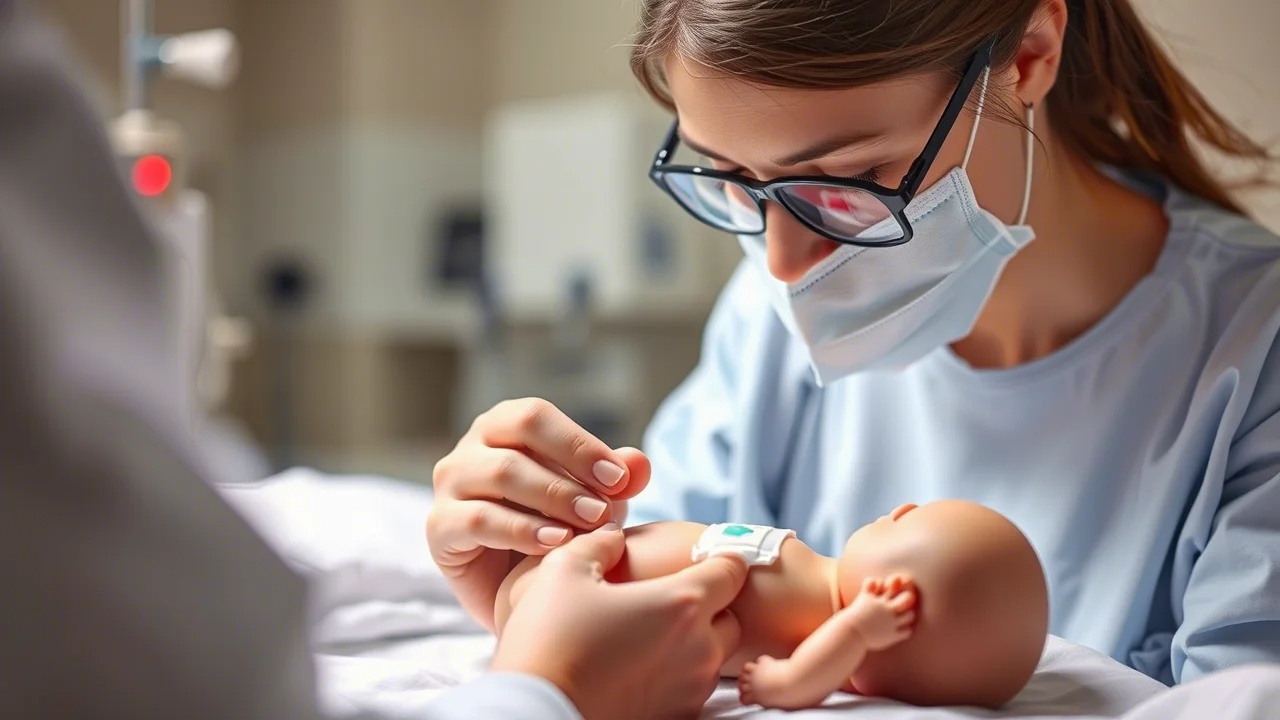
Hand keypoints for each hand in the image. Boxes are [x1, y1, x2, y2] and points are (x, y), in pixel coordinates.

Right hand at [427, 398, 650, 628]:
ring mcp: (449, 485)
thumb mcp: (595, 503)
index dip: (579, 444)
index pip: (537, 416)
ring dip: (550, 499)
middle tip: (605, 510)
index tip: (619, 480)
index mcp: (505, 426)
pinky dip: (520, 530)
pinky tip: (553, 545)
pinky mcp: (439, 527)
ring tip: (586, 528)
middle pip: (516, 435)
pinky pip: (476, 519)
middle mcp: (471, 447)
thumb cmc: (556, 531)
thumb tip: (640, 462)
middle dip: (568, 473)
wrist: (521, 594)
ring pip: (498, 473)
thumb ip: (617, 480)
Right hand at [492, 525, 749, 719]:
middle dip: (709, 604)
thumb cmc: (549, 639)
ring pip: (715, 654)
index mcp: (680, 602)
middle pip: (731, 616)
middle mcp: (699, 646)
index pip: (732, 570)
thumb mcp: (564, 571)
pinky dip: (679, 673)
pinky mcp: (677, 715)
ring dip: (696, 640)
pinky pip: (693, 686)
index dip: (722, 557)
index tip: (704, 556)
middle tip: (668, 599)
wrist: (536, 711)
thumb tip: (613, 538)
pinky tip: (641, 666)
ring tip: (650, 634)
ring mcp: (691, 686)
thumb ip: (599, 544)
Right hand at [846, 575, 916, 651]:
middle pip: (907, 598)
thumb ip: (869, 588)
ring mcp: (890, 622)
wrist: (849, 634)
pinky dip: (906, 631)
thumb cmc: (854, 617)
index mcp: (878, 598)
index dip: (897, 586)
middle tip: (904, 604)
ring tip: (903, 618)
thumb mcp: (862, 599)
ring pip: (909, 615)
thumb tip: (876, 582)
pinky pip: (907, 631)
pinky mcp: (891, 635)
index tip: (894, 592)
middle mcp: (886, 608)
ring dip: (908, 616)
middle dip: (908, 599)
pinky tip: (900, 631)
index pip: (894, 585)